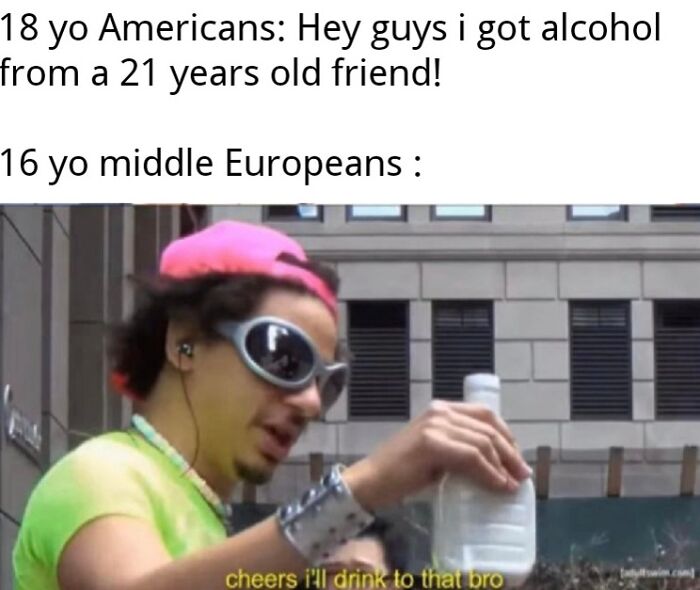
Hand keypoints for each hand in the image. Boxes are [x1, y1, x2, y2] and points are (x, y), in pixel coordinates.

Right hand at [343, 400, 531, 510]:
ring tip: (511, 485)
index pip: (484, 414)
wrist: (370, 481)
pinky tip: (497, 485)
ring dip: (502, 466)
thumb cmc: (401, 472)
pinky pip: (471, 457)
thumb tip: (493, 466)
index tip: (516, 458)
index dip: (506, 435)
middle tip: (522, 475)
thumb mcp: (436, 454)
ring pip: (482, 442)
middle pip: (488, 427)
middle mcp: (439, 411)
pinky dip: (489, 472)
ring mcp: (435, 425)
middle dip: (510, 453)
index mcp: (441, 410)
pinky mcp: (432, 443)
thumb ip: (459, 450)